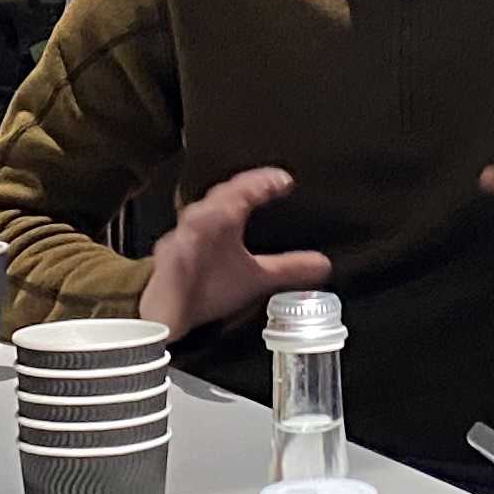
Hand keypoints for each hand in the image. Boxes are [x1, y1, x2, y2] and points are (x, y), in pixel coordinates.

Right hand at [136, 166, 333, 337]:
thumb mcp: (257, 277)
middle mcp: (203, 225)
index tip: (285, 181)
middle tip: (270, 182)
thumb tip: (324, 265)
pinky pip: (176, 249)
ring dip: (217, 208)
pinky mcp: (168, 263)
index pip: (243, 193)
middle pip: (221, 199)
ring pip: (198, 217)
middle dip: (244, 188)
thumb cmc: (208, 286)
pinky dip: (188, 241)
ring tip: (238, 202)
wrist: (169, 312)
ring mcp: (183, 242)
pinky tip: (198, 234)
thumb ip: (288, 268)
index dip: (261, 184)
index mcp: (224, 222)